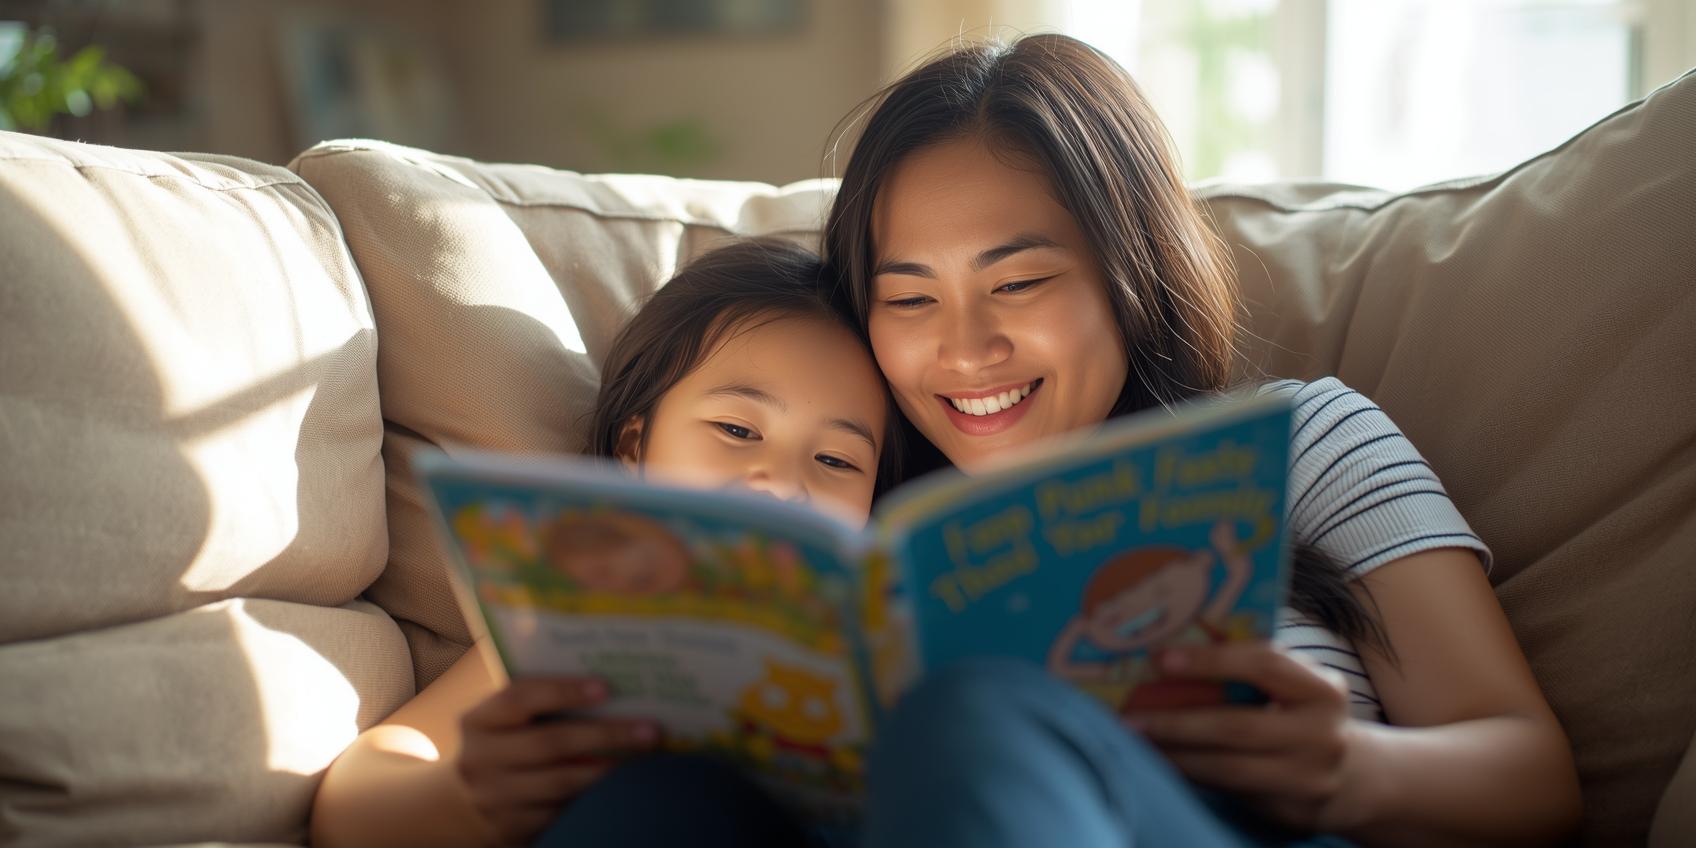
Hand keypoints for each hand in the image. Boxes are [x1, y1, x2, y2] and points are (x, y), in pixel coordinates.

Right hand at [456, 677, 660, 845]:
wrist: (467, 803)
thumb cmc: (504, 745)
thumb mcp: (505, 722)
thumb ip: (539, 704)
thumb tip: (609, 689)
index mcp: (477, 720)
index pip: (518, 698)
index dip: (562, 691)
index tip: (606, 688)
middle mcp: (479, 759)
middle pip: (549, 743)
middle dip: (604, 735)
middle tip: (648, 729)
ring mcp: (493, 797)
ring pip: (560, 782)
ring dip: (606, 767)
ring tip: (643, 752)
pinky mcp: (511, 828)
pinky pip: (561, 809)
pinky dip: (592, 793)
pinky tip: (617, 780)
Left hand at [1124, 642, 1369, 832]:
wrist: (1354, 777)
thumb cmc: (1305, 715)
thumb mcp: (1297, 685)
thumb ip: (1253, 667)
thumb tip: (1173, 650)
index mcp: (1323, 690)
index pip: (1266, 664)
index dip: (1212, 660)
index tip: (1161, 659)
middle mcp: (1322, 736)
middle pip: (1237, 727)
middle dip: (1177, 722)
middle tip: (1130, 718)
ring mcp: (1308, 780)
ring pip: (1228, 769)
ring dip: (1175, 755)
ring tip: (1136, 742)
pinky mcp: (1291, 813)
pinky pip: (1229, 793)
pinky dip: (1191, 777)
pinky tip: (1162, 764)